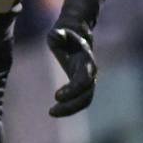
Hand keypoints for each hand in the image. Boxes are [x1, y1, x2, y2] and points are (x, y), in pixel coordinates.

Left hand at [45, 0, 103, 116]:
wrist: (76, 32)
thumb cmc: (64, 32)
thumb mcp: (58, 30)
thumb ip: (58, 33)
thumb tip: (57, 35)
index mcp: (86, 60)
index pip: (83, 81)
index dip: (72, 90)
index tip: (56, 96)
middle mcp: (90, 72)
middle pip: (86, 95)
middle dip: (71, 105)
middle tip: (52, 111)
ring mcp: (87, 79)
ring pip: (85, 100)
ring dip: (70, 109)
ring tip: (52, 112)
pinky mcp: (81, 83)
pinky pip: (79, 100)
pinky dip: (69, 106)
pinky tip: (55, 109)